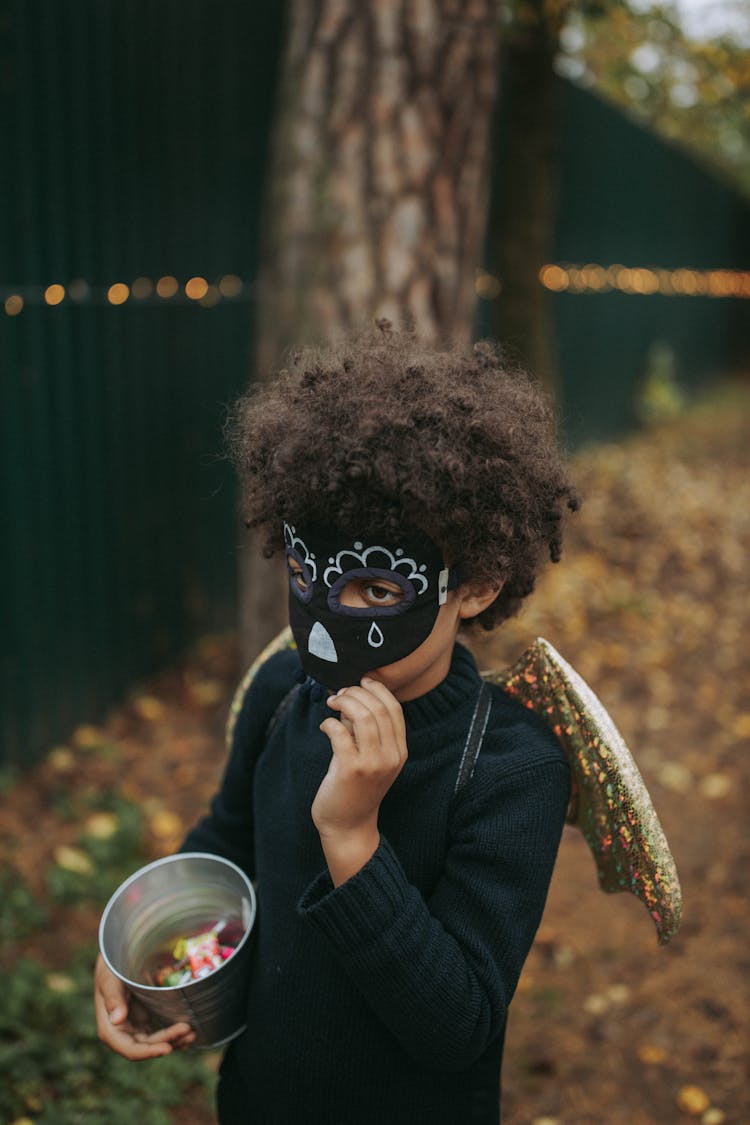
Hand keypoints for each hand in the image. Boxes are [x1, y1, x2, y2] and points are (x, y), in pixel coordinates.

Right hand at [94, 953, 195, 1058]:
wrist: (118, 957)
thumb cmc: (111, 968)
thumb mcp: (110, 979)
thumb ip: (113, 998)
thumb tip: (117, 1019)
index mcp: (110, 1028)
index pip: (129, 1049)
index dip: (148, 1052)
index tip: (167, 1048)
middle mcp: (123, 1032)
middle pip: (146, 1046)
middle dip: (167, 1041)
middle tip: (187, 1029)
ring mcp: (135, 1027)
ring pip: (155, 1043)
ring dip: (173, 1041)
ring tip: (193, 1033)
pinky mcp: (144, 1021)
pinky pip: (159, 1034)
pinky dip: (173, 1035)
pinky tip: (189, 1032)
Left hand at [315, 677, 406, 885]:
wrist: (349, 826)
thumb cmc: (356, 788)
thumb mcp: (370, 758)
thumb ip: (366, 730)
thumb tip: (350, 698)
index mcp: (400, 751)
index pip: (394, 708)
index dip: (377, 689)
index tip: (361, 682)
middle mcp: (391, 756)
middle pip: (379, 708)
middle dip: (356, 693)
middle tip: (340, 694)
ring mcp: (373, 764)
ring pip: (363, 717)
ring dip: (344, 703)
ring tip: (332, 703)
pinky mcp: (351, 770)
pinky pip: (340, 733)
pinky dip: (329, 723)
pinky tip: (325, 727)